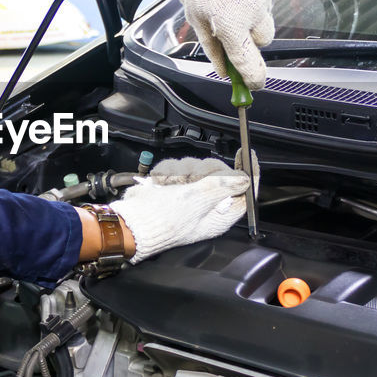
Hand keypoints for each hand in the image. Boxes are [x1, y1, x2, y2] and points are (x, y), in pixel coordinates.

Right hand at [108, 157, 252, 262]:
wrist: (129, 223)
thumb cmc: (162, 221)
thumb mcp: (197, 201)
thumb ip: (223, 186)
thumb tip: (245, 179)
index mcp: (219, 215)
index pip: (244, 191)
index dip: (247, 171)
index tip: (245, 153)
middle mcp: (207, 205)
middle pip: (219, 173)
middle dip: (203, 170)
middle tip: (191, 180)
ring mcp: (189, 194)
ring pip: (196, 166)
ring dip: (181, 171)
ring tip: (170, 185)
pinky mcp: (173, 186)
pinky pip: (177, 167)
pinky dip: (168, 172)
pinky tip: (161, 183)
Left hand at [163, 0, 275, 89]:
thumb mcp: (196, 20)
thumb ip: (213, 49)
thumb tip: (224, 71)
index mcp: (231, 24)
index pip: (249, 62)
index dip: (254, 78)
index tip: (255, 84)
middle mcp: (251, 11)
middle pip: (264, 40)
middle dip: (252, 38)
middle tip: (235, 28)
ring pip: (265, 16)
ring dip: (252, 15)